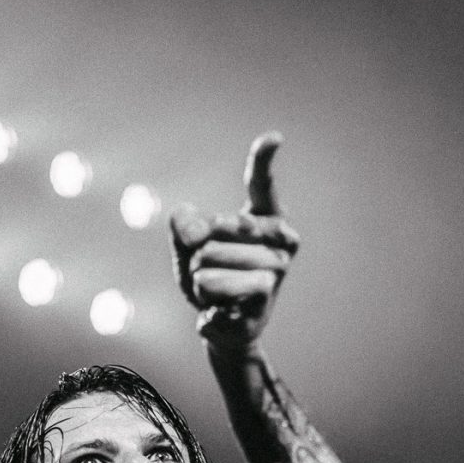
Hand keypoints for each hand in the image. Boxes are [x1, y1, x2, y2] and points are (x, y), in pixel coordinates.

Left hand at [169, 132, 298, 354]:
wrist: (223, 325)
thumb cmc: (210, 275)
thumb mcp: (188, 244)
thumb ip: (183, 223)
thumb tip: (194, 233)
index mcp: (265, 218)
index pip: (262, 185)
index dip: (264, 160)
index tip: (274, 136)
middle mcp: (280, 241)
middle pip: (214, 231)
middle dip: (196, 253)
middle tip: (211, 270)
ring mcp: (276, 271)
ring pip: (210, 262)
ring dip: (198, 278)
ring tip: (215, 290)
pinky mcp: (264, 300)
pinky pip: (215, 289)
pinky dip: (205, 301)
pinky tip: (220, 310)